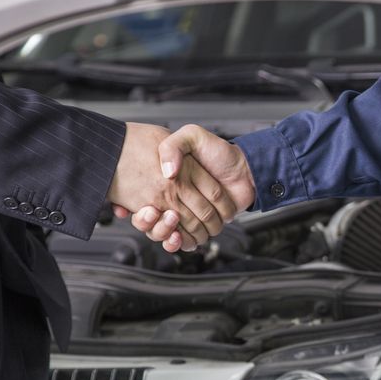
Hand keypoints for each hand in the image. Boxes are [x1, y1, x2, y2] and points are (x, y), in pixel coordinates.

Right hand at [128, 124, 255, 252]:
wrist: (245, 170)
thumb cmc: (220, 152)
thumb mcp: (193, 137)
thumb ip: (175, 146)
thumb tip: (167, 171)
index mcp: (164, 181)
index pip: (139, 199)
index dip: (135, 206)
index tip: (141, 206)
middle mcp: (171, 199)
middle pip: (150, 220)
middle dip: (150, 221)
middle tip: (155, 212)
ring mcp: (185, 214)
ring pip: (164, 233)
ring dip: (163, 233)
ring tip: (171, 221)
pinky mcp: (198, 226)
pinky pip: (183, 241)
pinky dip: (180, 243)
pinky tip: (179, 237)